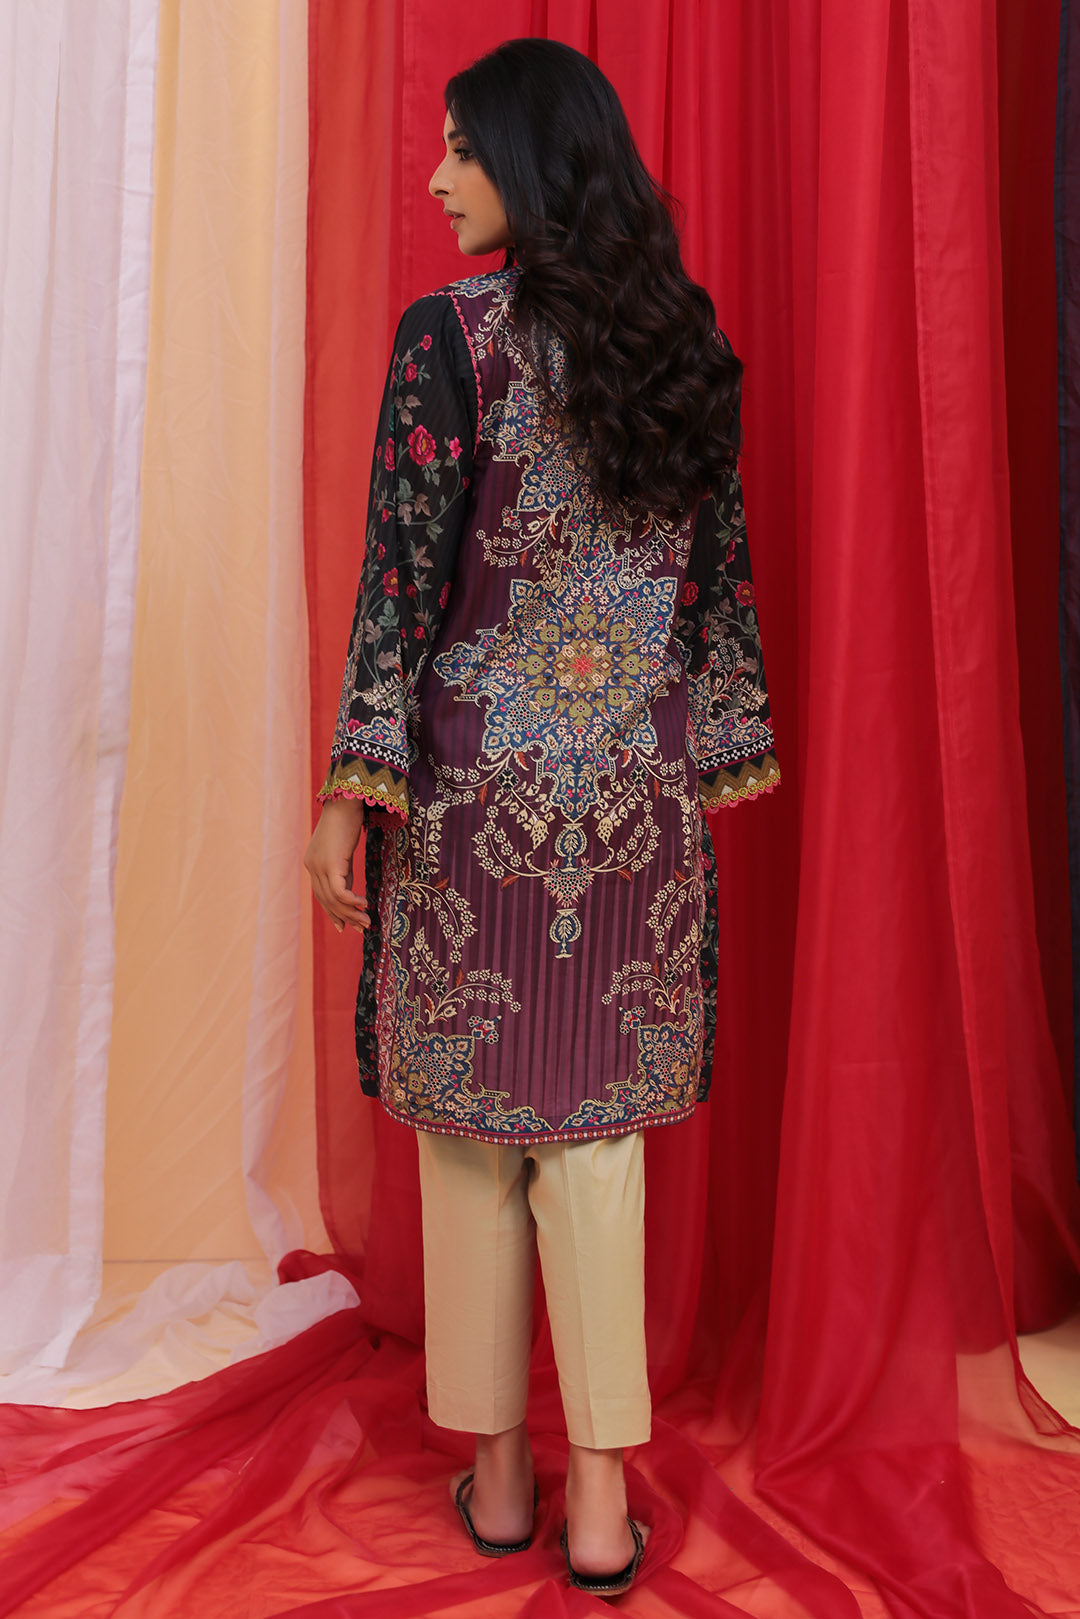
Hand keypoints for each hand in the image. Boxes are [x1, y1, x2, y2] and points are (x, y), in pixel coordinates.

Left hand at [303, 797, 371, 933]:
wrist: (346, 801)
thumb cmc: (348, 821)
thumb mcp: (344, 851)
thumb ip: (343, 872)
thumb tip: (350, 893)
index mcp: (313, 863)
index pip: (321, 895)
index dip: (334, 912)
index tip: (345, 925)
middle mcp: (312, 866)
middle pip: (327, 900)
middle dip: (345, 917)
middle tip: (362, 928)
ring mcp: (319, 866)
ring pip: (334, 900)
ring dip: (351, 913)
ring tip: (367, 921)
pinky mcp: (330, 864)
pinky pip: (339, 892)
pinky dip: (352, 902)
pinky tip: (365, 904)